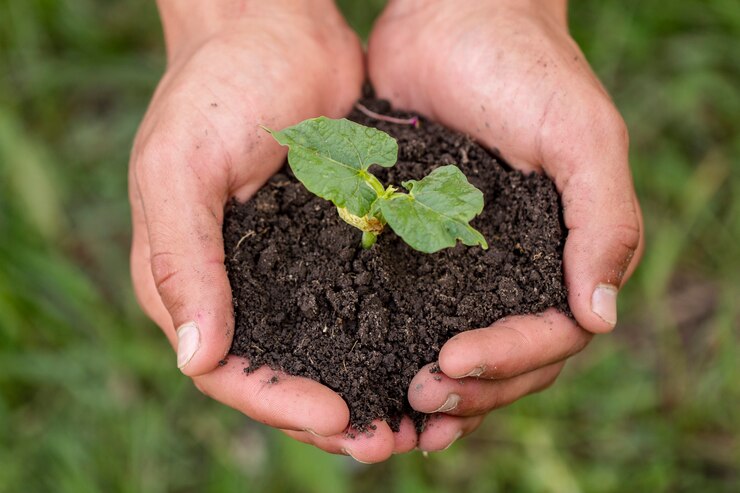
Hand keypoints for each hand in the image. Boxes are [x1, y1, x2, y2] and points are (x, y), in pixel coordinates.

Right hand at [130, 0, 411, 461]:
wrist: (272, 32)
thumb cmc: (213, 90)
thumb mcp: (178, 170)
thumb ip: (182, 262)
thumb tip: (197, 360)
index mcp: (191, 281)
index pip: (229, 372)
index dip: (280, 405)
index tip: (337, 419)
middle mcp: (241, 288)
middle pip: (283, 377)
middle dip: (332, 416)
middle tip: (387, 442)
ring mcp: (292, 270)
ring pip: (328, 352)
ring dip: (368, 390)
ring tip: (416, 421)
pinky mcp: (337, 245)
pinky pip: (361, 305)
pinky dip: (389, 339)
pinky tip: (427, 357)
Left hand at [368, 0, 643, 449]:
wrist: (452, 17)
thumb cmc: (523, 68)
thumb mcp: (581, 136)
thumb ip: (602, 223)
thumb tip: (599, 319)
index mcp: (565, 252)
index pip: (549, 335)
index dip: (507, 361)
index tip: (450, 362)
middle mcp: (518, 267)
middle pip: (506, 357)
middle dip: (468, 388)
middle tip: (417, 399)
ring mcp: (466, 261)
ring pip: (459, 344)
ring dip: (436, 388)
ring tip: (397, 408)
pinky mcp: (417, 243)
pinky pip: (410, 309)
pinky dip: (396, 346)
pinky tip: (370, 370)